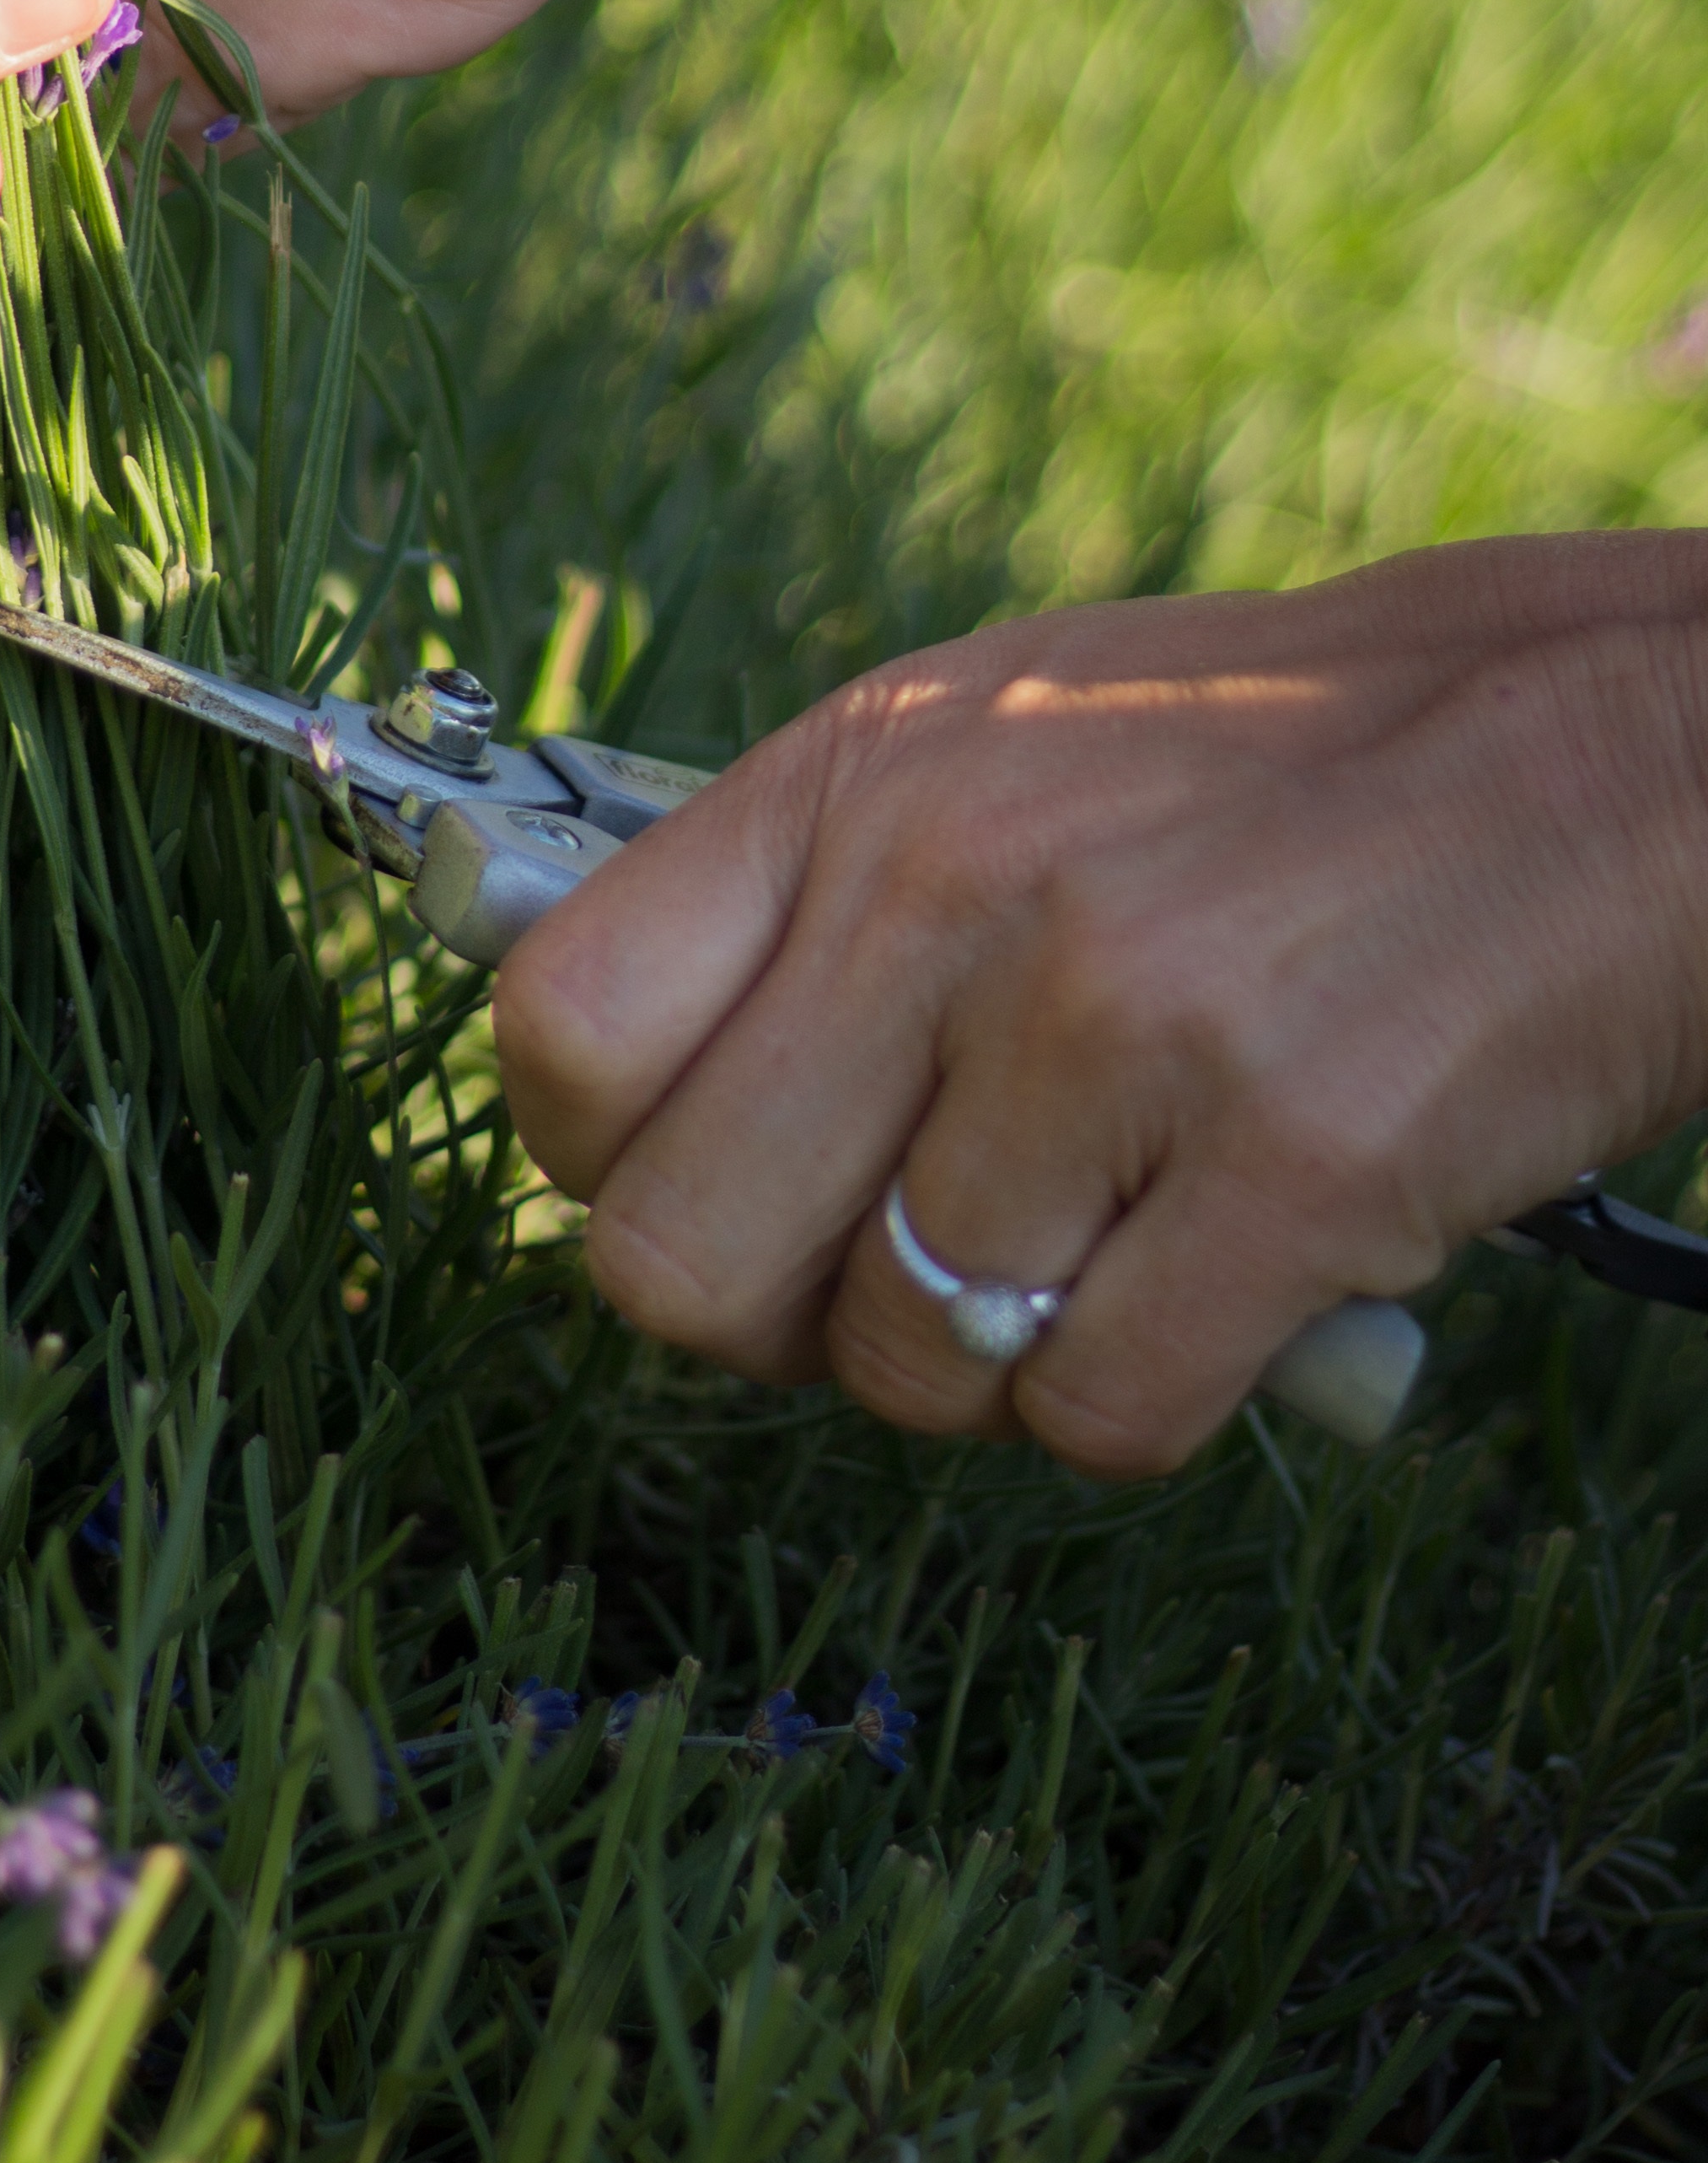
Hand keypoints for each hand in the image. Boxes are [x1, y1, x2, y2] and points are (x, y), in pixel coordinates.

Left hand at [493, 536, 1707, 1474]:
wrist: (1603, 755)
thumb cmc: (1260, 771)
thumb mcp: (986, 745)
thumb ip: (792, 896)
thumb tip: (599, 1084)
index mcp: (854, 779)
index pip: (558, 1032)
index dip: (600, 1160)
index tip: (691, 1171)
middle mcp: (950, 892)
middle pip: (678, 1260)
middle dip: (769, 1313)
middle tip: (883, 1265)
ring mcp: (1117, 1033)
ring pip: (901, 1366)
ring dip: (986, 1357)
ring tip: (1100, 1234)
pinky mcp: (1289, 1172)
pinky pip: (1094, 1418)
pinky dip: (1141, 1392)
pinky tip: (1214, 1276)